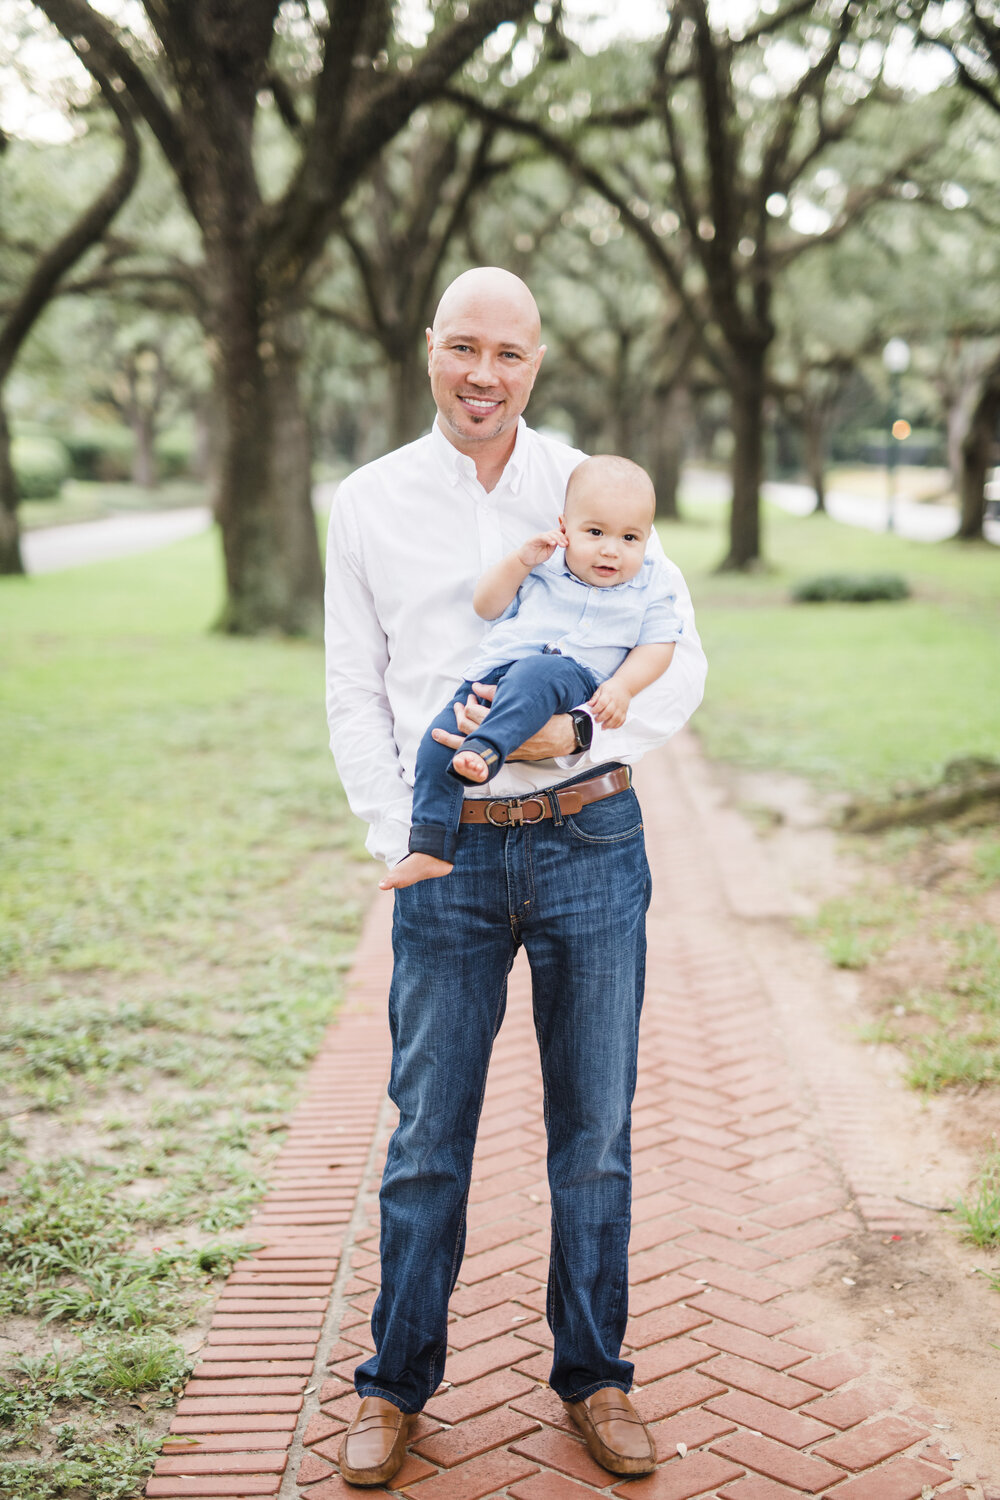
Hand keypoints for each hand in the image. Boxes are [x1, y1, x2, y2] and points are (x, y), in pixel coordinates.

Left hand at [429, 682, 575, 758]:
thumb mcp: (524, 700)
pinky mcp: (504, 758)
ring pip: (468, 747)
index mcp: (505, 724)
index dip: (470, 703)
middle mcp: (501, 740)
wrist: (565, 736)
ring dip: (451, 738)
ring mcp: (501, 752)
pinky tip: (451, 746)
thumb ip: (498, 694)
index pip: (476, 714)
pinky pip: (478, 757)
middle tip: (460, 704)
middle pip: (469, 729)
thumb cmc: (547, 715)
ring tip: (440, 730)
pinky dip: (462, 751)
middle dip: (460, 714)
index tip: (472, 695)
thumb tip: (476, 687)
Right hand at [517, 529, 564, 569]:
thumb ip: (556, 545)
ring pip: (550, 534)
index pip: (559, 532)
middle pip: (556, 532)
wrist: (526, 560)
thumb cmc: (538, 556)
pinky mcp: (534, 539)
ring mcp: (539, 536)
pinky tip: (553, 543)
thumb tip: (565, 541)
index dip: (565, 534)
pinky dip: (548, 539)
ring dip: (557, 539)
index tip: (569, 541)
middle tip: (566, 544)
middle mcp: (545, 536)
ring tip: (562, 545)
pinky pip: (542, 537)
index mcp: (550, 538)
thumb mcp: (550, 551)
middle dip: (563, 538)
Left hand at [588, 678, 630, 729]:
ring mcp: (621, 707)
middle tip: (596, 720)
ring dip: (609, 724)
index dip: (596, 708)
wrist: (625, 686)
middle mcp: (615, 701)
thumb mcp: (601, 689)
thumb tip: (589, 704)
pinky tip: (611, 726)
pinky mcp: (624, 711)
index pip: (602, 702)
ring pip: (616, 718)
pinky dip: (616, 725)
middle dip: (601, 718)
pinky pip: (622, 720)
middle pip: (609, 711)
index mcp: (608, 694)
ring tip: (603, 726)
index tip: (592, 712)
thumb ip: (595, 697)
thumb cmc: (612, 687)